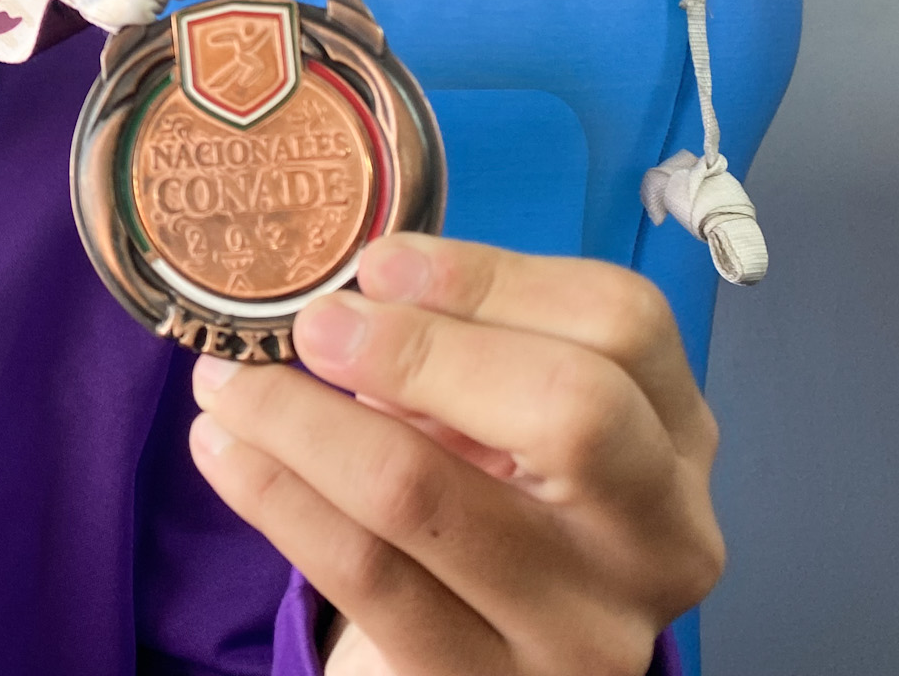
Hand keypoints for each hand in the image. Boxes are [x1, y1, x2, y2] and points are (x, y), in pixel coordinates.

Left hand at [188, 235, 722, 675]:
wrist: (475, 666)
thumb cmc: (485, 508)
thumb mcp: (504, 424)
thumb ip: (460, 350)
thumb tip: (353, 287)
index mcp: (675, 437)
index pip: (622, 324)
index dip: (491, 279)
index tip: (377, 263)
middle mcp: (659, 537)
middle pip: (569, 408)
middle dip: (416, 348)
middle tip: (310, 325)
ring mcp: (582, 629)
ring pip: (426, 493)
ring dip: (298, 418)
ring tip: (227, 381)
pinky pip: (361, 572)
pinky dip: (273, 492)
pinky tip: (223, 448)